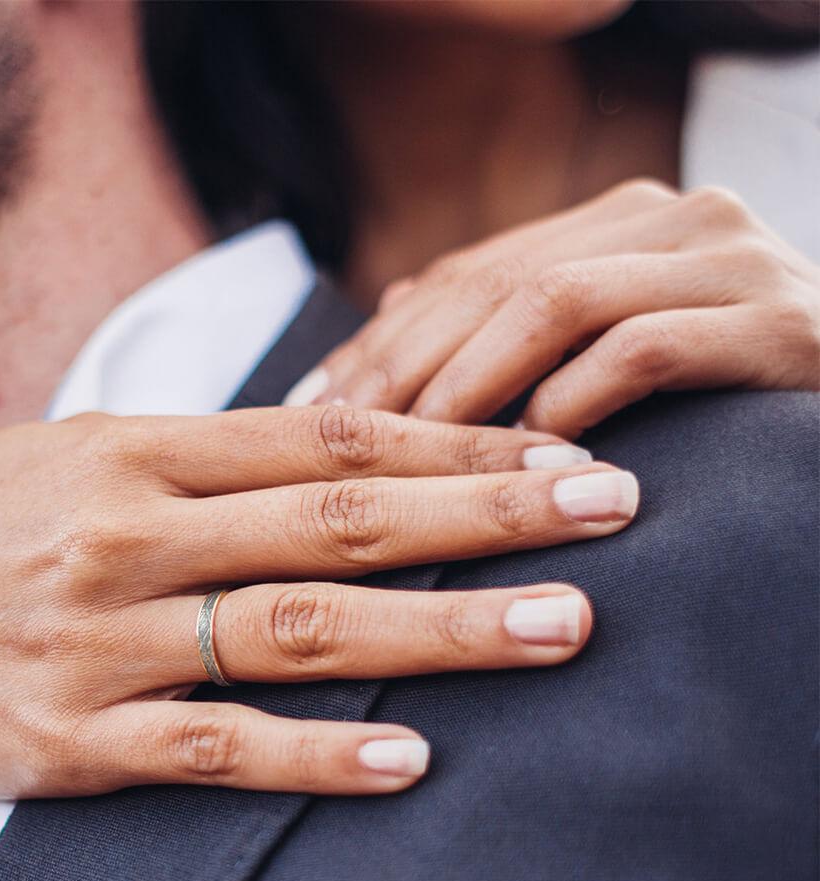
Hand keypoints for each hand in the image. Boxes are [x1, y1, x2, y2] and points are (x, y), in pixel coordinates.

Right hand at [0, 406, 636, 797]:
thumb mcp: (81, 452)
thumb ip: (207, 451)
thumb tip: (342, 443)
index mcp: (139, 453)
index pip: (327, 438)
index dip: (449, 440)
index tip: (552, 447)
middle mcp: (131, 537)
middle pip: (341, 524)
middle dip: (487, 515)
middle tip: (610, 511)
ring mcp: (105, 642)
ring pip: (300, 633)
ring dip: (441, 632)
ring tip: (560, 627)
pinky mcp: (74, 741)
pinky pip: (215, 749)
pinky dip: (316, 755)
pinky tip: (411, 760)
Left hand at [286, 179, 819, 438]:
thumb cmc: (715, 403)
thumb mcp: (596, 353)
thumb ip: (508, 328)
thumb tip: (386, 322)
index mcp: (620, 222)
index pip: (470, 271)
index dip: (384, 338)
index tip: (315, 404)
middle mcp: (672, 218)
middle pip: (498, 280)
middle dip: (406, 362)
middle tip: (339, 435)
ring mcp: (729, 260)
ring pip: (557, 301)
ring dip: (472, 379)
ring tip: (416, 445)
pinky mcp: (777, 323)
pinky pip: (641, 349)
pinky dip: (571, 400)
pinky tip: (527, 453)